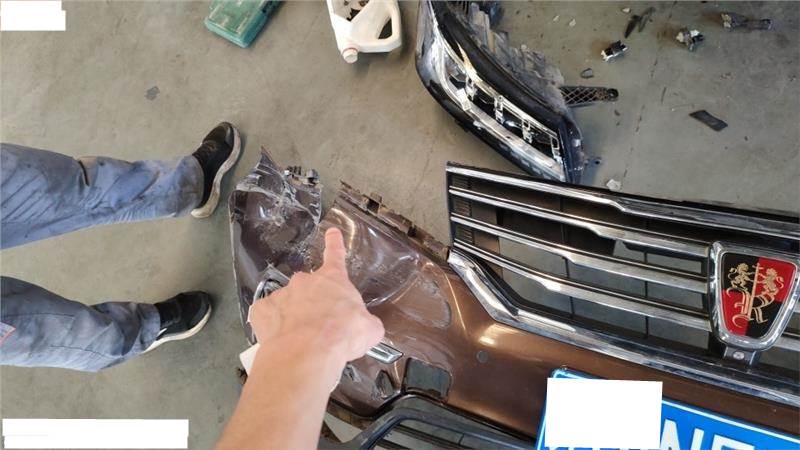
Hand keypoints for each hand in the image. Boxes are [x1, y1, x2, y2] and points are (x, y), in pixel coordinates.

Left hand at [248, 227, 384, 365]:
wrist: (307, 353)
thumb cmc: (342, 336)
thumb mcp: (369, 329)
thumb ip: (365, 321)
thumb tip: (365, 326)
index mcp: (333, 280)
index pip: (336, 255)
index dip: (335, 244)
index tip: (332, 232)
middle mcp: (305, 281)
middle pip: (310, 288)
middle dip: (314, 303)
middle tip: (321, 327)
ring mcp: (282, 294)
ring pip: (288, 303)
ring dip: (294, 317)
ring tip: (302, 340)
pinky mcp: (262, 310)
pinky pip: (268, 316)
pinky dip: (274, 326)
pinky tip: (282, 340)